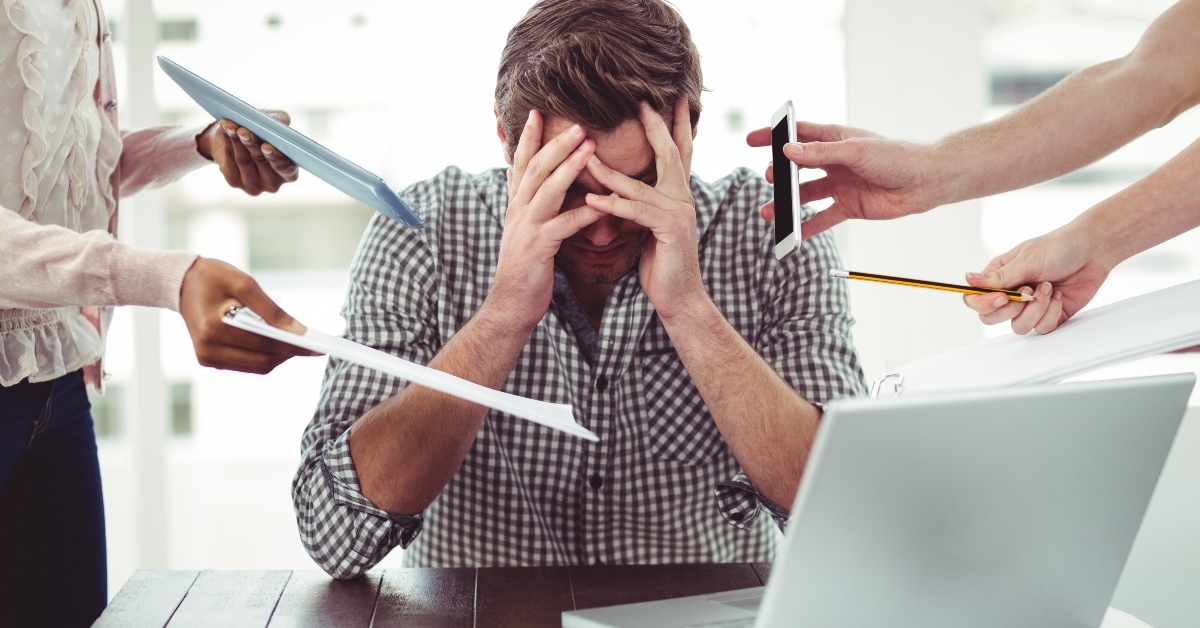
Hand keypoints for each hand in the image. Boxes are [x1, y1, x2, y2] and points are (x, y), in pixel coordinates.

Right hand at [179, 257, 319, 372]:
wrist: (181, 283)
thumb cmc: (214, 277)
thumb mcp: (244, 283)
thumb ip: (272, 310)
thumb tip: (299, 331)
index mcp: (214, 328)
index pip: (264, 343)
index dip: (294, 346)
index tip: (318, 347)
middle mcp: (208, 349)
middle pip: (263, 360)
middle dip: (290, 353)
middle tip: (312, 346)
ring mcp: (207, 358)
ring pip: (257, 367)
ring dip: (279, 357)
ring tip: (297, 344)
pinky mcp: (209, 361)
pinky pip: (246, 365)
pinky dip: (264, 356)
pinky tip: (276, 344)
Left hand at [196, 111, 298, 195]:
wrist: (235, 139)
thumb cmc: (261, 132)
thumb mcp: (273, 123)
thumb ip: (281, 120)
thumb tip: (281, 121)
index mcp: (289, 172)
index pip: (286, 169)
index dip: (277, 158)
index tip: (266, 146)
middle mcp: (273, 183)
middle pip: (262, 162)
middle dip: (252, 144)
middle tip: (243, 131)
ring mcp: (253, 185)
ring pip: (244, 160)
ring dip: (236, 140)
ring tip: (231, 125)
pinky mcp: (234, 181)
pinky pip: (230, 159)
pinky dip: (228, 141)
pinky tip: (226, 129)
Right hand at [488, 110, 604, 329]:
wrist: (510, 304)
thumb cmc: (526, 269)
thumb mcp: (528, 231)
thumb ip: (537, 209)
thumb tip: (549, 189)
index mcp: (516, 205)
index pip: (521, 163)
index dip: (529, 137)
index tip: (538, 112)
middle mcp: (518, 211)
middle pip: (536, 168)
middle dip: (556, 143)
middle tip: (578, 122)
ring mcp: (526, 228)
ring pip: (548, 189)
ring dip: (570, 166)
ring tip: (591, 147)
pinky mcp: (538, 247)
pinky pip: (564, 225)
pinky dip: (584, 213)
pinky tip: (603, 204)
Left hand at [584, 98, 705, 320]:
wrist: (678, 298)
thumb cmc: (660, 263)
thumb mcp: (648, 227)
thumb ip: (639, 204)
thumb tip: (619, 187)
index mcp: (678, 194)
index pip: (677, 152)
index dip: (673, 124)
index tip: (668, 98)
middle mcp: (683, 198)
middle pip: (670, 153)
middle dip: (656, 126)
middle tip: (641, 101)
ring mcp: (679, 213)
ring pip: (641, 184)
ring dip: (610, 171)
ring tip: (586, 156)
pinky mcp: (669, 230)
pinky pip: (636, 211)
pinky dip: (612, 205)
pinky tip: (592, 199)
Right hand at [745, 122, 944, 238]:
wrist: (924, 182)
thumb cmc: (896, 157)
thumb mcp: (855, 151)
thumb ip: (820, 153)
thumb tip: (788, 152)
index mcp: (835, 139)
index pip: (798, 135)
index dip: (774, 137)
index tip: (752, 141)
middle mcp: (834, 162)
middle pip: (797, 168)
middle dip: (779, 174)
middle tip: (769, 179)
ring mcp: (840, 185)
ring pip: (805, 195)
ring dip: (787, 204)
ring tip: (769, 213)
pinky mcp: (848, 207)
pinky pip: (822, 218)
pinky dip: (807, 227)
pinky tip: (792, 235)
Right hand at [961, 226, 1110, 333]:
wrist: (1094, 251)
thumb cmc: (1059, 247)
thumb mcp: (1027, 260)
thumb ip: (999, 277)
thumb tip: (968, 280)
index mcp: (998, 277)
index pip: (975, 299)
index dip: (984, 304)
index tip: (1003, 297)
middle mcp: (1011, 293)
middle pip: (991, 318)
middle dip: (1012, 309)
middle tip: (1028, 293)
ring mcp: (1029, 307)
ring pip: (1018, 326)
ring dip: (1036, 309)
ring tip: (1048, 288)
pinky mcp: (1048, 316)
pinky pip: (1041, 328)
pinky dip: (1051, 313)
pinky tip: (1058, 295)